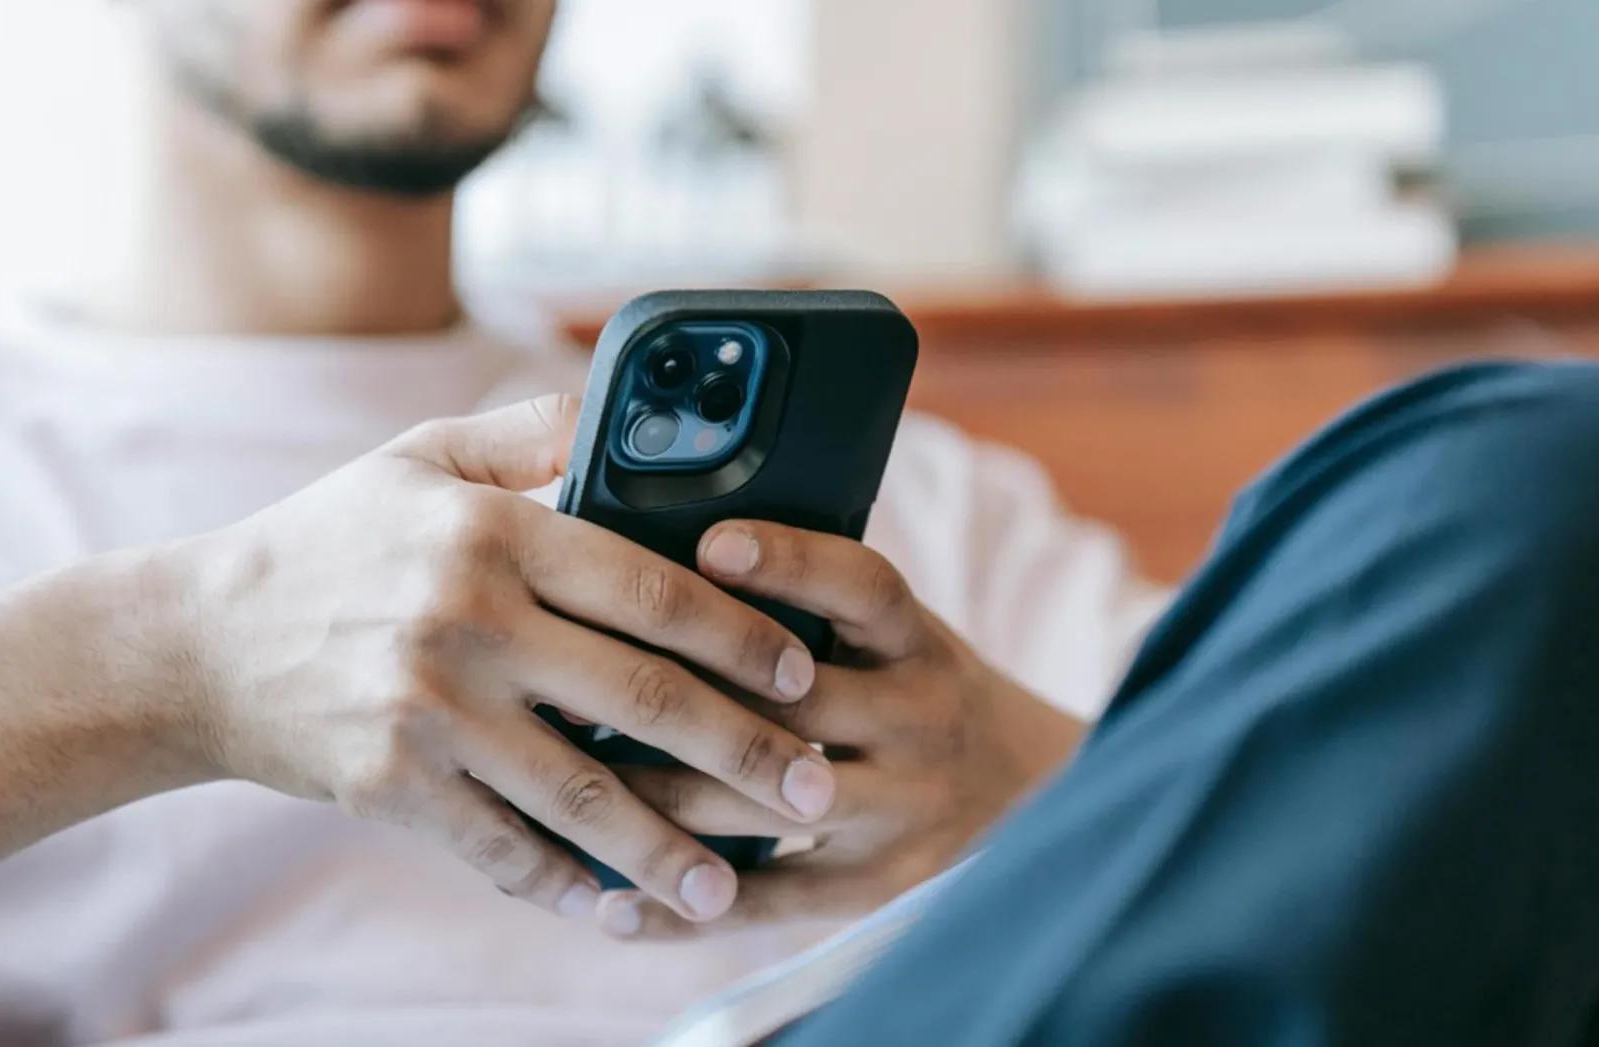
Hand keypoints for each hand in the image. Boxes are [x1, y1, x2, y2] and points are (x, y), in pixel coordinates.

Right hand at [168, 397, 838, 924]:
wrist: (195, 641)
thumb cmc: (329, 541)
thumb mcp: (422, 457)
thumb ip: (534, 432)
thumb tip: (639, 412)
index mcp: (493, 531)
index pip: (653, 588)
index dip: (744, 635)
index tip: (804, 672)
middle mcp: (468, 619)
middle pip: (643, 698)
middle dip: (748, 753)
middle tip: (820, 792)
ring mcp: (428, 711)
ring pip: (583, 794)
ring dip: (673, 850)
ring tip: (737, 885)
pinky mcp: (391, 787)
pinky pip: (502, 849)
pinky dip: (569, 887)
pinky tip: (624, 913)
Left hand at [597, 521, 1085, 938]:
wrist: (1030, 794)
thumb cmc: (913, 689)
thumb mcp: (893, 633)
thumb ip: (811, 602)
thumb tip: (676, 551)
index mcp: (918, 642)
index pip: (862, 587)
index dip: (789, 560)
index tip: (708, 544)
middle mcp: (920, 721)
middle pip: (795, 705)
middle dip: (678, 697)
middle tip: (573, 680)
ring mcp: (901, 809)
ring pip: (763, 805)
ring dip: (657, 799)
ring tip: (568, 782)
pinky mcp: (876, 887)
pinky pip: (768, 903)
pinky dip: (684, 912)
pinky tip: (608, 906)